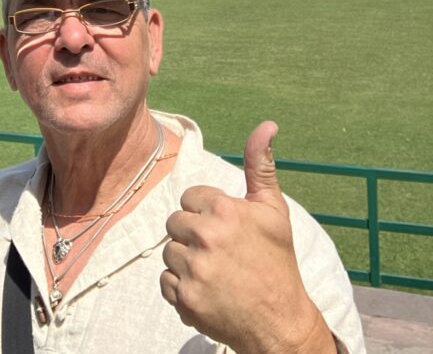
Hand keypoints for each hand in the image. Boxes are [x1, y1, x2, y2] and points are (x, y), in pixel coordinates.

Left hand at [160, 122, 334, 353]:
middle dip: (193, 235)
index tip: (227, 230)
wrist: (281, 323)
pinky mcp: (185, 298)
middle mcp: (205, 237)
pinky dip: (182, 288)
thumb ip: (260, 165)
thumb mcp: (273, 210)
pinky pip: (165, 282)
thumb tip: (267, 124)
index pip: (189, 198)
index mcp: (224, 210)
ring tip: (216, 272)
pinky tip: (207, 291)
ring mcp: (194, 270)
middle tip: (221, 252)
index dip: (207, 213)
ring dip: (186, 261)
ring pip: (169, 253)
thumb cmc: (277, 262)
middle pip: (175, 223)